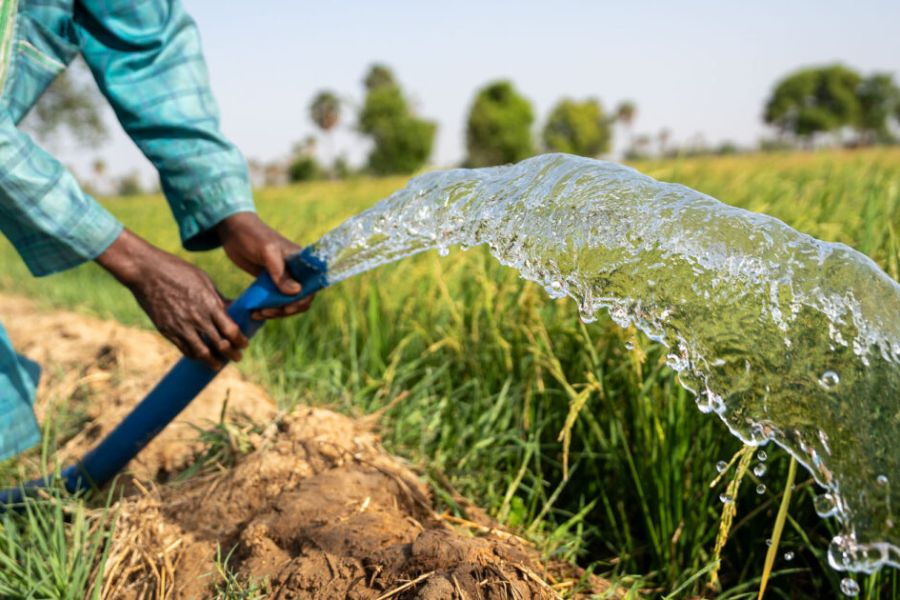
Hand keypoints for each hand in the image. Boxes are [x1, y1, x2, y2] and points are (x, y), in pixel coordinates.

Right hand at [97, 230, 246, 369]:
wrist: (146, 271)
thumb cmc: (178, 271)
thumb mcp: (204, 280)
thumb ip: (218, 298)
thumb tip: (233, 309)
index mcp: (210, 304)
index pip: (231, 330)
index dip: (240, 341)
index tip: (244, 344)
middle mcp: (197, 318)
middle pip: (220, 345)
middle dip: (232, 354)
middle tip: (237, 357)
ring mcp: (181, 326)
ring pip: (202, 353)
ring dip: (213, 362)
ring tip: (219, 364)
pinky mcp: (166, 330)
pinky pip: (184, 349)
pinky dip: (194, 355)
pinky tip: (200, 356)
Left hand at [216, 212, 314, 319]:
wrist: (233, 231)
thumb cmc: (253, 236)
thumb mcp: (267, 252)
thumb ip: (280, 272)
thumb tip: (296, 291)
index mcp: (301, 261)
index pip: (312, 286)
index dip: (302, 300)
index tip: (286, 307)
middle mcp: (296, 271)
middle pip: (301, 298)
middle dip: (286, 309)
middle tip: (266, 312)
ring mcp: (283, 277)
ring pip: (288, 302)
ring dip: (275, 312)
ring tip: (257, 313)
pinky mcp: (271, 282)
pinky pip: (275, 300)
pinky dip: (267, 308)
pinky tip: (255, 312)